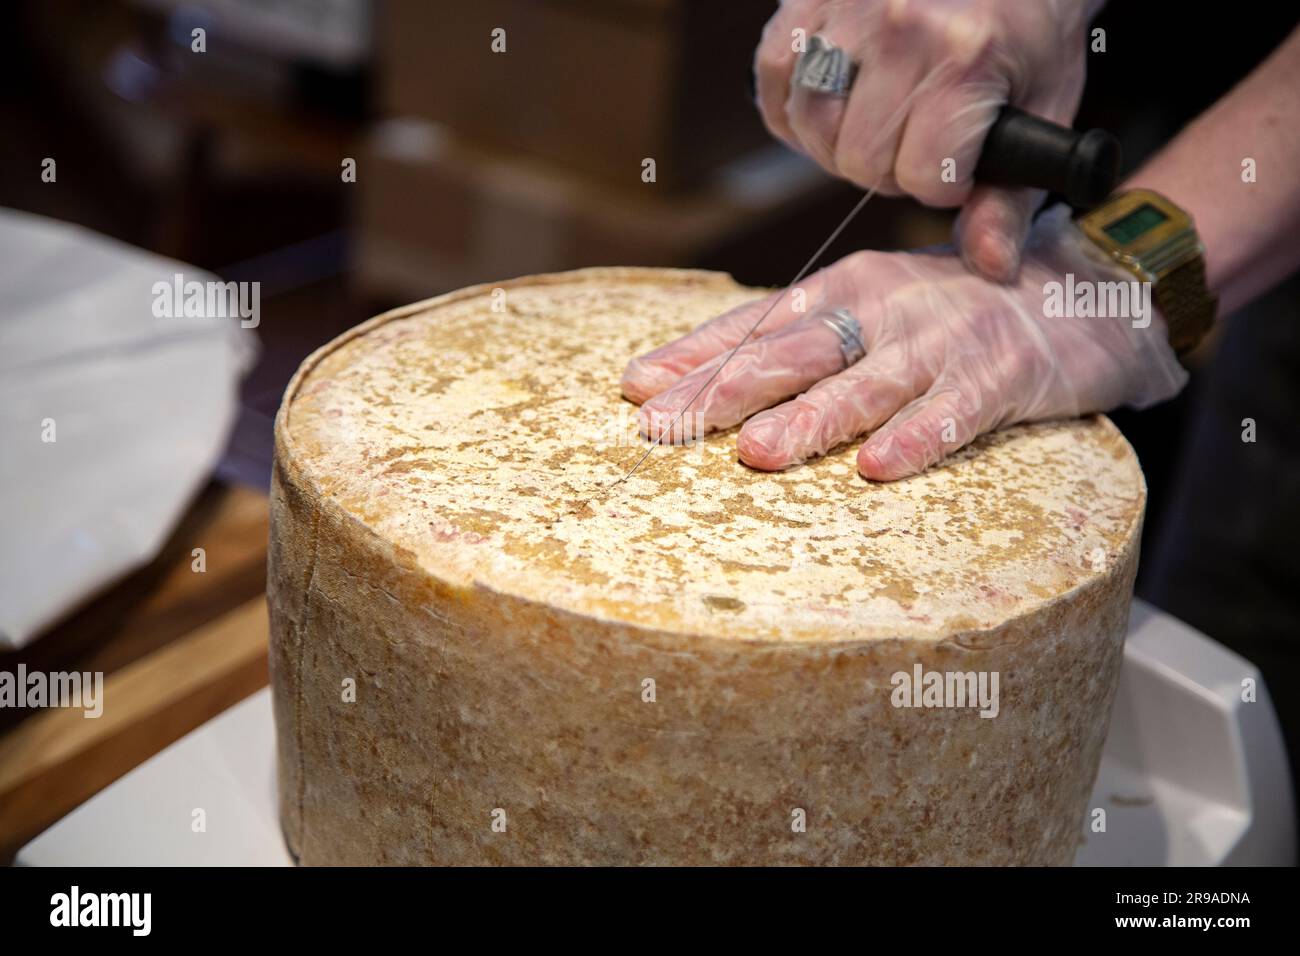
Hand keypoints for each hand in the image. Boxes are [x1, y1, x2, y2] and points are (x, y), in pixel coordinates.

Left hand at [621, 206, 1186, 480]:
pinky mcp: (1000, 377)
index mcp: (846, 288)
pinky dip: (916, 439)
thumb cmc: (955, 308)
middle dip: (726, 388)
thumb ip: (801, 338)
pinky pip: (954, 414)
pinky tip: (878, 467)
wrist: (1083, 288)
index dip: (696, 354)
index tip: (636, 387)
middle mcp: (885, 309)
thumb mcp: (872, 307)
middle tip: (667, 425)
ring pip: (866, 385)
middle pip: (795, 352)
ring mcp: (943, 341)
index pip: (757, 323)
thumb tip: (706, 376)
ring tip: (756, 452)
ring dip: (810, 418)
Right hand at [754, 0, 1100, 280]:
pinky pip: (775, 79)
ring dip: (838, 141)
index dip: (941, 183)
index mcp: (966, 58)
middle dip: (889, 166)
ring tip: (877, 120)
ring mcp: (847, 8)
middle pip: (861, 159)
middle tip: (919, 135)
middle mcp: (900, 29)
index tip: (960, 157)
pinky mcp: (805, 1)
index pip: (920, 178)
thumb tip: (991, 267)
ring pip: (812, 125)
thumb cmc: (1028, 26)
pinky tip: (833, 102)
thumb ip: (1011, 196)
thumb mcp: (1044, 105)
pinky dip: (795, 106)